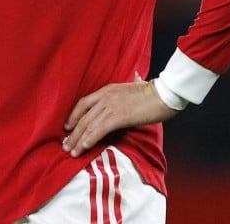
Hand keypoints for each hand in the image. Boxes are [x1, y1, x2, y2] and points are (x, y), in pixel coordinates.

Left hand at [62, 77, 178, 157]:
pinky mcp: (118, 117)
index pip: (83, 103)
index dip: (73, 116)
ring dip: (78, 140)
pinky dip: (90, 139)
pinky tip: (84, 147)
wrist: (164, 94)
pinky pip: (99, 130)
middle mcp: (105, 97)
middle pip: (83, 117)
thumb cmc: (153, 92)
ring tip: (71, 151)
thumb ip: (130, 85)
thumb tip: (135, 77)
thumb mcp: (136, 84)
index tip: (67, 127)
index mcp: (107, 90)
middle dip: (73, 133)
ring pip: (88, 125)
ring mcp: (110, 106)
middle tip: (66, 145)